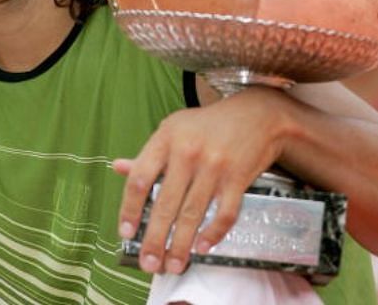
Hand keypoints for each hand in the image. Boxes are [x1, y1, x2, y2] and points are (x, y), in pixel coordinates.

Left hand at [112, 86, 297, 274]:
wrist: (259, 114)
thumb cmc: (211, 124)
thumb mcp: (175, 129)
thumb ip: (149, 154)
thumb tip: (118, 168)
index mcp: (167, 138)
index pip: (140, 179)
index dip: (129, 210)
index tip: (126, 234)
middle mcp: (188, 152)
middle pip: (165, 204)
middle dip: (154, 240)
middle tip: (149, 264)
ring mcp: (214, 166)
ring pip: (192, 213)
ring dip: (181, 244)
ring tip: (173, 265)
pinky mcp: (238, 177)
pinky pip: (224, 212)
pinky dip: (213, 233)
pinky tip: (203, 247)